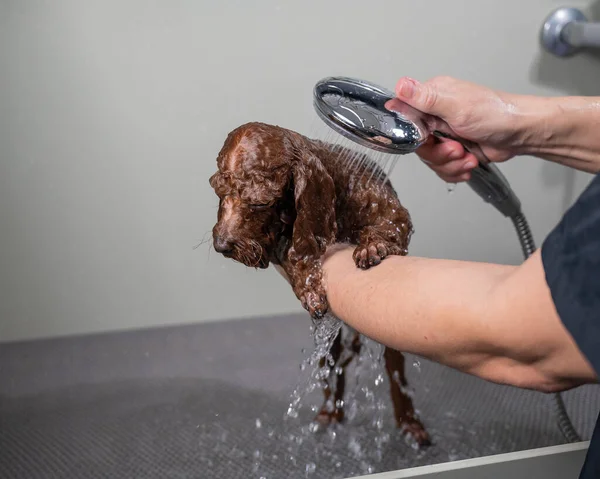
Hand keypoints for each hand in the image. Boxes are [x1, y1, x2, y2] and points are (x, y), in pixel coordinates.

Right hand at [387, 76, 537, 182]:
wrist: (520, 133)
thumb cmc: (495, 114)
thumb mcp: (456, 106)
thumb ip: (425, 98)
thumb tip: (400, 85)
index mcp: (431, 98)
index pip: (405, 119)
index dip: (412, 135)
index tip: (427, 139)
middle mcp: (435, 116)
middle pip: (417, 146)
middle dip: (438, 154)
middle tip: (456, 148)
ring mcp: (444, 135)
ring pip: (430, 160)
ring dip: (450, 163)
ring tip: (468, 155)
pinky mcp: (454, 151)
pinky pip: (442, 169)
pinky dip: (456, 170)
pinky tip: (470, 162)